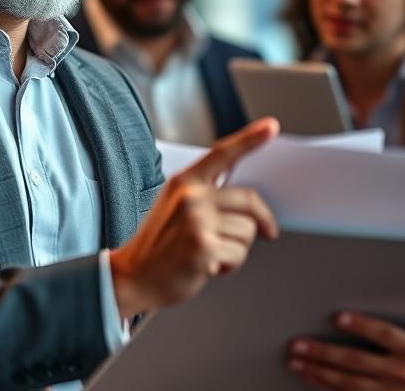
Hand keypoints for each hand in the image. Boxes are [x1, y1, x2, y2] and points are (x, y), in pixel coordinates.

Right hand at [110, 118, 278, 318]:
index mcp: (184, 181)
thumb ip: (206, 194)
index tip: (271, 127)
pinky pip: (239, 254)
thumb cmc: (159, 245)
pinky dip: (229, 265)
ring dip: (237, 248)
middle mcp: (190, 196)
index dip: (250, 139)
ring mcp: (196, 221)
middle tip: (267, 231)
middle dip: (261, 221)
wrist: (133, 277)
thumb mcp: (176, 206)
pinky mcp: (203, 247)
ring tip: (212, 253)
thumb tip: (248, 199)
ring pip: (248, 231)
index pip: (222, 153)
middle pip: (249, 200)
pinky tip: (207, 266)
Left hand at [287, 313, 404, 390]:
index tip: (335, 317)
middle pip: (355, 361)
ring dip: (320, 373)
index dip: (359, 325)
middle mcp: (402, 371)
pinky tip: (316, 384)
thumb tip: (396, 293)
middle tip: (296, 345)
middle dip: (322, 352)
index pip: (382, 334)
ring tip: (297, 364)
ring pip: (350, 383)